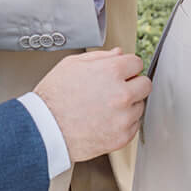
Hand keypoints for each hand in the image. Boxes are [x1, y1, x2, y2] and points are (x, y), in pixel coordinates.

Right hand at [34, 49, 149, 162]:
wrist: (44, 130)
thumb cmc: (52, 98)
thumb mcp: (71, 65)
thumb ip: (99, 57)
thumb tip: (117, 54)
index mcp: (111, 72)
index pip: (137, 63)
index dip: (126, 67)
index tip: (121, 73)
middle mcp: (122, 94)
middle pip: (145, 84)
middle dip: (133, 84)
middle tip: (116, 90)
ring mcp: (124, 117)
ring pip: (140, 106)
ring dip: (128, 105)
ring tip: (104, 107)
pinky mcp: (122, 136)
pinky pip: (134, 125)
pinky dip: (123, 123)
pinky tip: (104, 120)